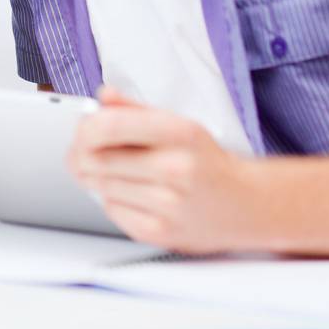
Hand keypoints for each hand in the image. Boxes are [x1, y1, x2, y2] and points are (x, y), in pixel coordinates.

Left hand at [68, 87, 259, 252]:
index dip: (84, 128)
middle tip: (84, 152)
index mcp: (179, 133)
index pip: (109, 126)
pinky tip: (131, 194)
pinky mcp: (161, 232)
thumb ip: (135, 109)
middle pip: (96, 159)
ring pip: (100, 186)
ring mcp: (169, 204)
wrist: (248, 205)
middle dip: (81, 154)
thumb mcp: (179, 124)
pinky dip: (112, 201)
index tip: (83, 129)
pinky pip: (112, 211)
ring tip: (115, 172)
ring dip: (96, 178)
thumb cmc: (208, 162)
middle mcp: (176, 168)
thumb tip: (103, 96)